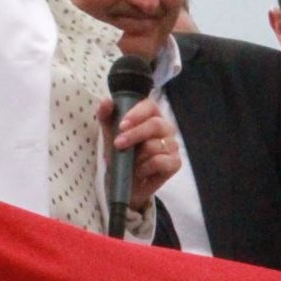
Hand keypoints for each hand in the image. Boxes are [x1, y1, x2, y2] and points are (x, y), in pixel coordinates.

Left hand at [96, 96, 181, 210]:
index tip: (122, 125)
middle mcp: (165, 127)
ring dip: (137, 156)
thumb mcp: (109, 132)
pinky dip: (145, 167)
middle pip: (155, 125)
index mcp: (151, 115)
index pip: (150, 106)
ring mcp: (172, 145)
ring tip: (130, 162)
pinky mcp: (175, 162)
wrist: (125, 179)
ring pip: (155, 146)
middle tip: (118, 144)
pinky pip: (160, 162)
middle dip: (134, 135)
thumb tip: (106, 101)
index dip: (137, 114)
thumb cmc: (120, 151)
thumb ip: (106, 114)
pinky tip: (140, 170)